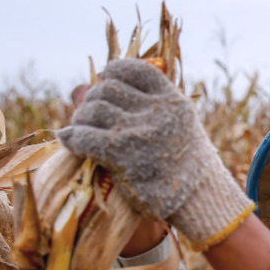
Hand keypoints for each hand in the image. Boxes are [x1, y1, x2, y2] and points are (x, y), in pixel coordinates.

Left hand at [59, 59, 252, 248]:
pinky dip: (73, 137)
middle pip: (108, 89)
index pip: (135, 70)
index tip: (106, 79)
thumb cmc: (184, 162)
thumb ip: (146, 104)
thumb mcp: (178, 124)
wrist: (199, 199)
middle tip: (91, 113)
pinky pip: (85, 137)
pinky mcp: (122, 157)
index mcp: (173, 101)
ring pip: (93, 109)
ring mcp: (139, 133)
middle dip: (94, 98)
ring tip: (81, 128)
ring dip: (80, 118)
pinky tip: (69, 139)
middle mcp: (157, 112)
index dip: (115, 71)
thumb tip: (84, 87)